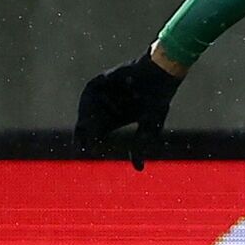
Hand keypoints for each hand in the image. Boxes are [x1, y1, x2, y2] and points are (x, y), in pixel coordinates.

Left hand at [75, 49, 182, 170]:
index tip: (93, 149)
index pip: (94, 136)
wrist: (159, 76)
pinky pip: (89, 94)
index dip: (92, 144)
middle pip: (86, 124)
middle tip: (87, 142)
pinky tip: (101, 109)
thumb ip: (140, 147)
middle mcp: (104, 108)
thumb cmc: (157, 102)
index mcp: (113, 120)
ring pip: (85, 110)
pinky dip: (92, 103)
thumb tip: (139, 169)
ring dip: (88, 119)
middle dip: (86, 134)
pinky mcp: (100, 82)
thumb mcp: (148, 128)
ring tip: (93, 127)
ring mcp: (100, 95)